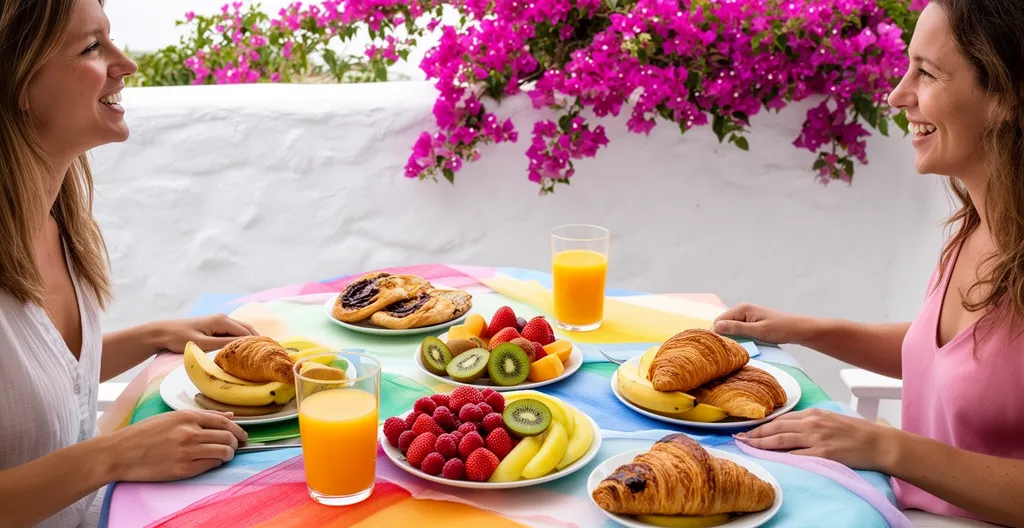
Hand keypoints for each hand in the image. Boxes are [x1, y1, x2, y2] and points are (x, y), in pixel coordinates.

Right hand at [107, 410, 247, 481]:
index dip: (237, 429)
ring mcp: (186, 452)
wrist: (119, 453)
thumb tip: (229, 415)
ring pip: (223, 452)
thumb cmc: (144, 433)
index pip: (224, 421)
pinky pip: (210, 465)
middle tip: (236, 446)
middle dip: (236, 442)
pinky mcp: (182, 470)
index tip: (242, 435)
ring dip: (228, 454)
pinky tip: (212, 462)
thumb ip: (202, 417)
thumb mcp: (171, 418)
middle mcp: (189, 433)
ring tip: (225, 455)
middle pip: (227, 437)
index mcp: (186, 417)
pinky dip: (216, 463)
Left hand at [151, 314, 257, 353]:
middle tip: (267, 356)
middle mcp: (224, 319)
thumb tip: (243, 348)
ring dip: (249, 342)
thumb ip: (223, 345)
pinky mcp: (215, 328)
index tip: (266, 355)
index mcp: (222, 320)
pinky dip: (241, 342)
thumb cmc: (179, 338)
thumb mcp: (202, 344)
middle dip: (257, 342)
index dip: (257, 344)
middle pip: (248, 330)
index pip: (247, 333)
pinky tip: (243, 352)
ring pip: (241, 332)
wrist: (161, 333)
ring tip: (258, 355)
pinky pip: (233, 334)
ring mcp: (220, 322)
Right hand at [712, 302, 809, 344]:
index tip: (720, 347)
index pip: (719, 321)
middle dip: (724, 336)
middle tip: (728, 350)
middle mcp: (742, 310)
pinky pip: (738, 329)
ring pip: (731, 327)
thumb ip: (737, 328)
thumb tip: (716, 326)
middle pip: (724, 324)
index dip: (717, 334)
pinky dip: (739, 337)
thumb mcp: (757, 331)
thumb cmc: (780, 329)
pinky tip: (743, 344)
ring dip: (732, 337)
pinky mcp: (751, 322)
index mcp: (742, 309)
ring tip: (735, 348)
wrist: (797, 329)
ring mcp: (747, 315)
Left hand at [733, 408, 896, 471]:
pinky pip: (796, 456)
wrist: (878, 443)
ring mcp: (816, 438)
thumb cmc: (856, 432)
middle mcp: (812, 423)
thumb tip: (790, 427)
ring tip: (746, 446)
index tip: (748, 428)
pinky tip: (768, 458)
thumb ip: (810, 422)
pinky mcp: (823, 453)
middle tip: (738, 438)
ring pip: (781, 440)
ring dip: (760, 444)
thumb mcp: (830, 419)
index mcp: (813, 414)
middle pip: (776, 428)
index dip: (762, 424)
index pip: (781, 419)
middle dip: (755, 433)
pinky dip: (779, 457)